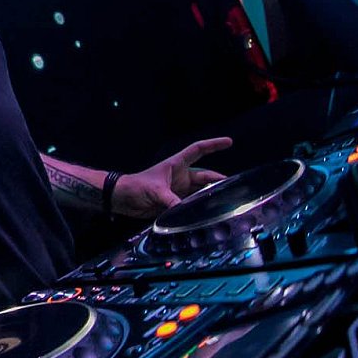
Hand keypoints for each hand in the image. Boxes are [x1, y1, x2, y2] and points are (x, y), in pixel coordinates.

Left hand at [113, 138, 233, 218]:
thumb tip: (184, 210)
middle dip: (219, 181)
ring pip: (201, 192)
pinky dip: (200, 209)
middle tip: (235, 189)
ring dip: (211, 197)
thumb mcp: (154, 191)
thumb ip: (171, 201)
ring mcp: (179, 190)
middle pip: (205, 177)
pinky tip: (209, 215)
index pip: (198, 150)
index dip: (213, 145)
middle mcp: (181, 177)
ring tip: (226, 203)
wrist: (121, 199)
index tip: (229, 142)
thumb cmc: (135, 186)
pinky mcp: (175, 203)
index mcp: (176, 165)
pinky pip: (192, 206)